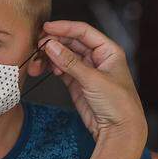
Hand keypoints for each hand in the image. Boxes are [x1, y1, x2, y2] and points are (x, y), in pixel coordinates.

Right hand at [39, 21, 145, 141]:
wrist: (119, 131)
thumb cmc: (118, 104)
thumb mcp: (93, 79)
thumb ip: (70, 62)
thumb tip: (51, 46)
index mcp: (109, 51)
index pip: (84, 32)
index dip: (64, 28)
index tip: (47, 28)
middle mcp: (98, 58)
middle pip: (72, 43)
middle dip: (54, 44)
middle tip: (38, 46)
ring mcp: (87, 71)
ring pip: (64, 57)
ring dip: (50, 57)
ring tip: (38, 63)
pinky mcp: (78, 83)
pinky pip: (62, 69)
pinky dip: (53, 68)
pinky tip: (46, 69)